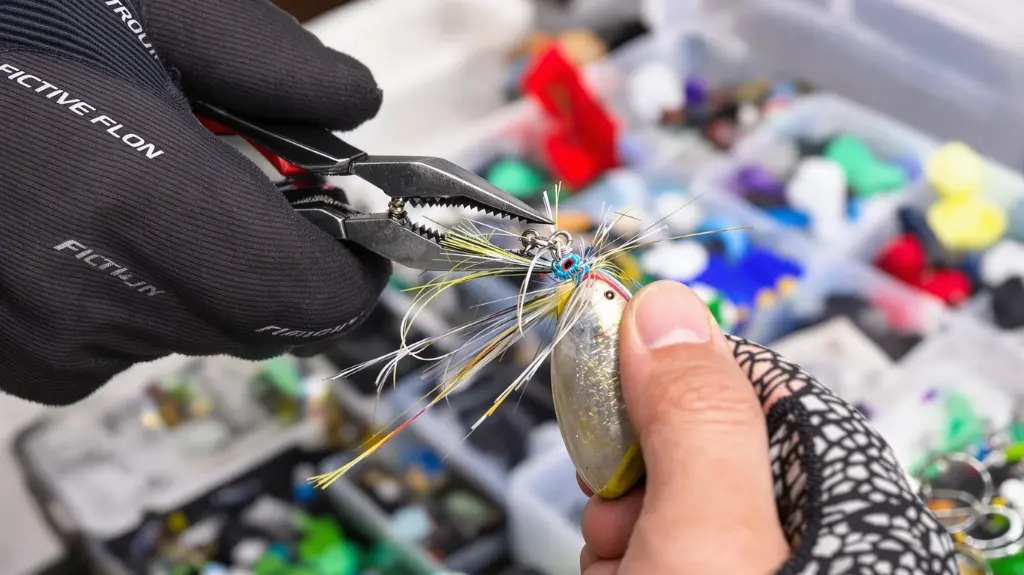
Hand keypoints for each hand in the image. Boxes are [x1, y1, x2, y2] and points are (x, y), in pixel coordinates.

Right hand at [0, 0, 388, 402]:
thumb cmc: (15, 16)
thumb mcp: (157, 5)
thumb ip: (278, 63)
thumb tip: (359, 106)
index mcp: (142, 200)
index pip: (312, 300)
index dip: (353, 273)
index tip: (358, 236)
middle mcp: (90, 294)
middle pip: (261, 325)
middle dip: (281, 267)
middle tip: (251, 194)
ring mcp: (42, 339)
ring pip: (192, 333)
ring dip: (204, 277)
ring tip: (147, 191)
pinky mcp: (11, 360)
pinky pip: (121, 346)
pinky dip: (136, 298)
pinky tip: (89, 227)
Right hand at [579, 281, 958, 573]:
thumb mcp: (707, 536)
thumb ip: (696, 417)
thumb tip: (667, 306)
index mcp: (845, 499)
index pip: (754, 381)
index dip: (672, 368)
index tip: (608, 367)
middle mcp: (806, 527)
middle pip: (695, 436)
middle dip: (637, 463)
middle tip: (622, 509)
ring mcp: (754, 557)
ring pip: (663, 491)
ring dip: (619, 515)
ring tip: (621, 561)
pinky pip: (652, 538)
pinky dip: (619, 552)